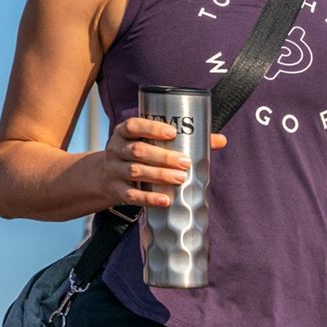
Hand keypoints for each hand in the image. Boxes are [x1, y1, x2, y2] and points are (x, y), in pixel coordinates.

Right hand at [83, 116, 226, 211]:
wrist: (104, 177)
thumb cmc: (139, 156)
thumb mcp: (151, 143)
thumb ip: (185, 141)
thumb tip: (221, 140)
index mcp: (124, 133)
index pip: (133, 125)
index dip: (152, 128)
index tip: (172, 132)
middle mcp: (116, 149)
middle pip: (138, 151)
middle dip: (162, 156)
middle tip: (185, 163)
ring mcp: (114, 170)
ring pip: (135, 171)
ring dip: (158, 175)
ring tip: (180, 178)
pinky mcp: (116, 190)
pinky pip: (132, 195)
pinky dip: (149, 198)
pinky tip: (165, 200)